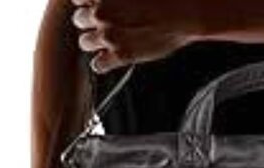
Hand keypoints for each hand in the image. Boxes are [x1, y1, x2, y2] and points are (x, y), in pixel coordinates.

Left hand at [70, 0, 200, 72]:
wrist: (184, 13)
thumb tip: (111, 2)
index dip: (87, 3)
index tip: (97, 6)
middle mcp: (101, 14)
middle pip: (79, 20)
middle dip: (89, 22)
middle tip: (106, 24)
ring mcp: (110, 36)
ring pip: (85, 43)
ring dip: (94, 42)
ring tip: (108, 42)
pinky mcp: (121, 56)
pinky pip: (98, 65)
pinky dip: (102, 63)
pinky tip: (110, 59)